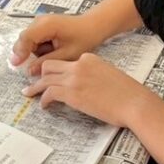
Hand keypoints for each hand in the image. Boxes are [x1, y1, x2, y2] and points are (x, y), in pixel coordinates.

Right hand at [10, 13, 106, 75]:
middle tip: (32, 68)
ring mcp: (40, 21)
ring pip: (28, 40)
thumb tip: (29, 70)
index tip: (16, 64)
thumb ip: (46, 62)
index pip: (27, 37)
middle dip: (26, 53)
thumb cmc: (83, 39)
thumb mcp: (66, 54)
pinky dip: (39, 47)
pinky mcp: (42, 25)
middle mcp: (41, 20)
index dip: (20, 51)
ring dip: (34, 51)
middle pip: (24, 38)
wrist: (92, 26)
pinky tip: (52, 50)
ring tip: (52, 54)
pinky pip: (34, 38)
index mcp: (47, 25)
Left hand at [23, 53, 153, 126]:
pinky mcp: (72, 94)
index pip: (64, 61)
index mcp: (89, 58)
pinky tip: (44, 106)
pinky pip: (50, 93)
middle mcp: (79, 64)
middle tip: (32, 82)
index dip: (55, 70)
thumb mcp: (107, 74)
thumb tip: (83, 84)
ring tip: (29, 93)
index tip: (49, 76)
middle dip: (39, 74)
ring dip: (35, 87)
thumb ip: (93, 74)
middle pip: (50, 65)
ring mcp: (74, 78)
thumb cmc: (126, 93)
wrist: (133, 102)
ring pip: (45, 78)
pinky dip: (44, 99)